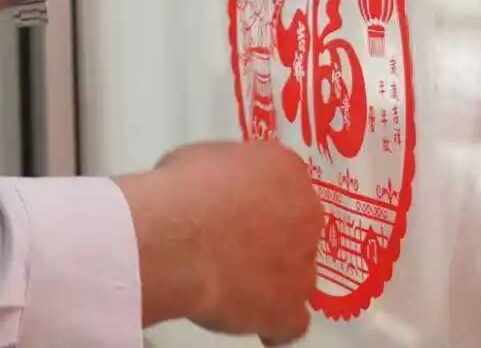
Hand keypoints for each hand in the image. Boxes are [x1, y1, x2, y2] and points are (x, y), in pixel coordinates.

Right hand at [117, 141, 320, 341]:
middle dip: (271, 236)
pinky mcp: (287, 308)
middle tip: (233, 242)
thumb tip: (215, 188)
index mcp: (286, 170)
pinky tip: (251, 317)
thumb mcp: (202, 157)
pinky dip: (273, 323)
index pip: (286, 183)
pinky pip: (291, 322)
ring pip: (299, 275)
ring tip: (234, 282)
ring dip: (274, 278)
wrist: (175, 237)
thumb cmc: (181, 191)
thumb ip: (225, 173)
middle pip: (298, 227)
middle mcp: (305, 213)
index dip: (260, 199)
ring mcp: (302, 265)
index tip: (238, 207)